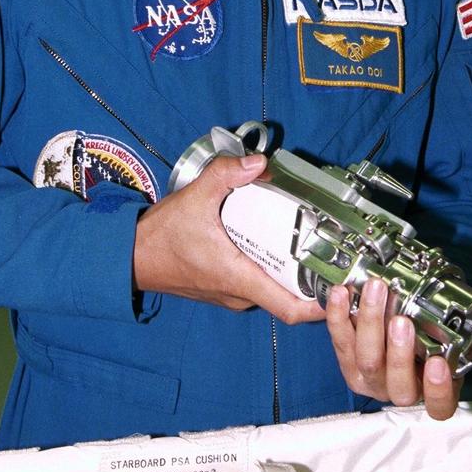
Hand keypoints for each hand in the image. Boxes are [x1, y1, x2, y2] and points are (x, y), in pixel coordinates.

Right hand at [133, 151, 324, 323]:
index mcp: (240, 278)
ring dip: (287, 270)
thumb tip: (259, 163)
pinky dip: (268, 267)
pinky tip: (270, 241)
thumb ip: (226, 175)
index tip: (342, 290)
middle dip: (310, 277)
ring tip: (303, 240)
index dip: (321, 306)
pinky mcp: (221, 288)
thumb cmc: (160, 237)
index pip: (291, 308)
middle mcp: (239, 294)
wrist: (128, 257)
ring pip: (270, 288)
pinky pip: (255, 283)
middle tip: (328, 249)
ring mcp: (230, 294)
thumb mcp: (194, 198)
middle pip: (287, 295)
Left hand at [325, 281, 471, 419]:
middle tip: (402, 318)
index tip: (439, 363)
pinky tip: (343, 293)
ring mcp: (370, 376)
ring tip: (375, 293)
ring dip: (368, 326)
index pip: (439, 405)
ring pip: (366, 361)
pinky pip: (340, 341)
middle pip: (396, 381)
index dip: (438, 389)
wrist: (405, 310)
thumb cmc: (439, 326)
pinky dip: (339, 316)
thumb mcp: (471, 323)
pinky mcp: (346, 357)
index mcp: (435, 388)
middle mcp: (400, 389)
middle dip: (398, 350)